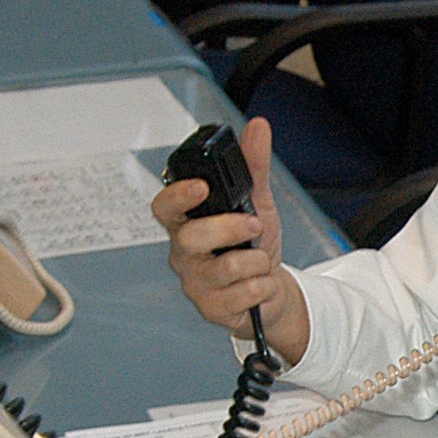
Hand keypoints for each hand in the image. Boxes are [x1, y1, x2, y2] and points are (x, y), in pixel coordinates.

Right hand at [151, 115, 308, 363]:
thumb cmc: (254, 246)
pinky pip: (242, 295)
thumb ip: (254, 167)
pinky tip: (261, 284)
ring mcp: (195, 283)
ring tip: (261, 260)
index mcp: (187, 223)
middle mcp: (184, 253)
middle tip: (255, 226)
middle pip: (191, 239)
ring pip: (222, 269)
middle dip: (229, 229)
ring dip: (255, 261)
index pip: (165, 207)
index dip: (178, 196)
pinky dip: (262, 286)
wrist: (272, 291)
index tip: (201, 187)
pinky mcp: (211, 309)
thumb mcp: (257, 203)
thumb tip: (258, 127)